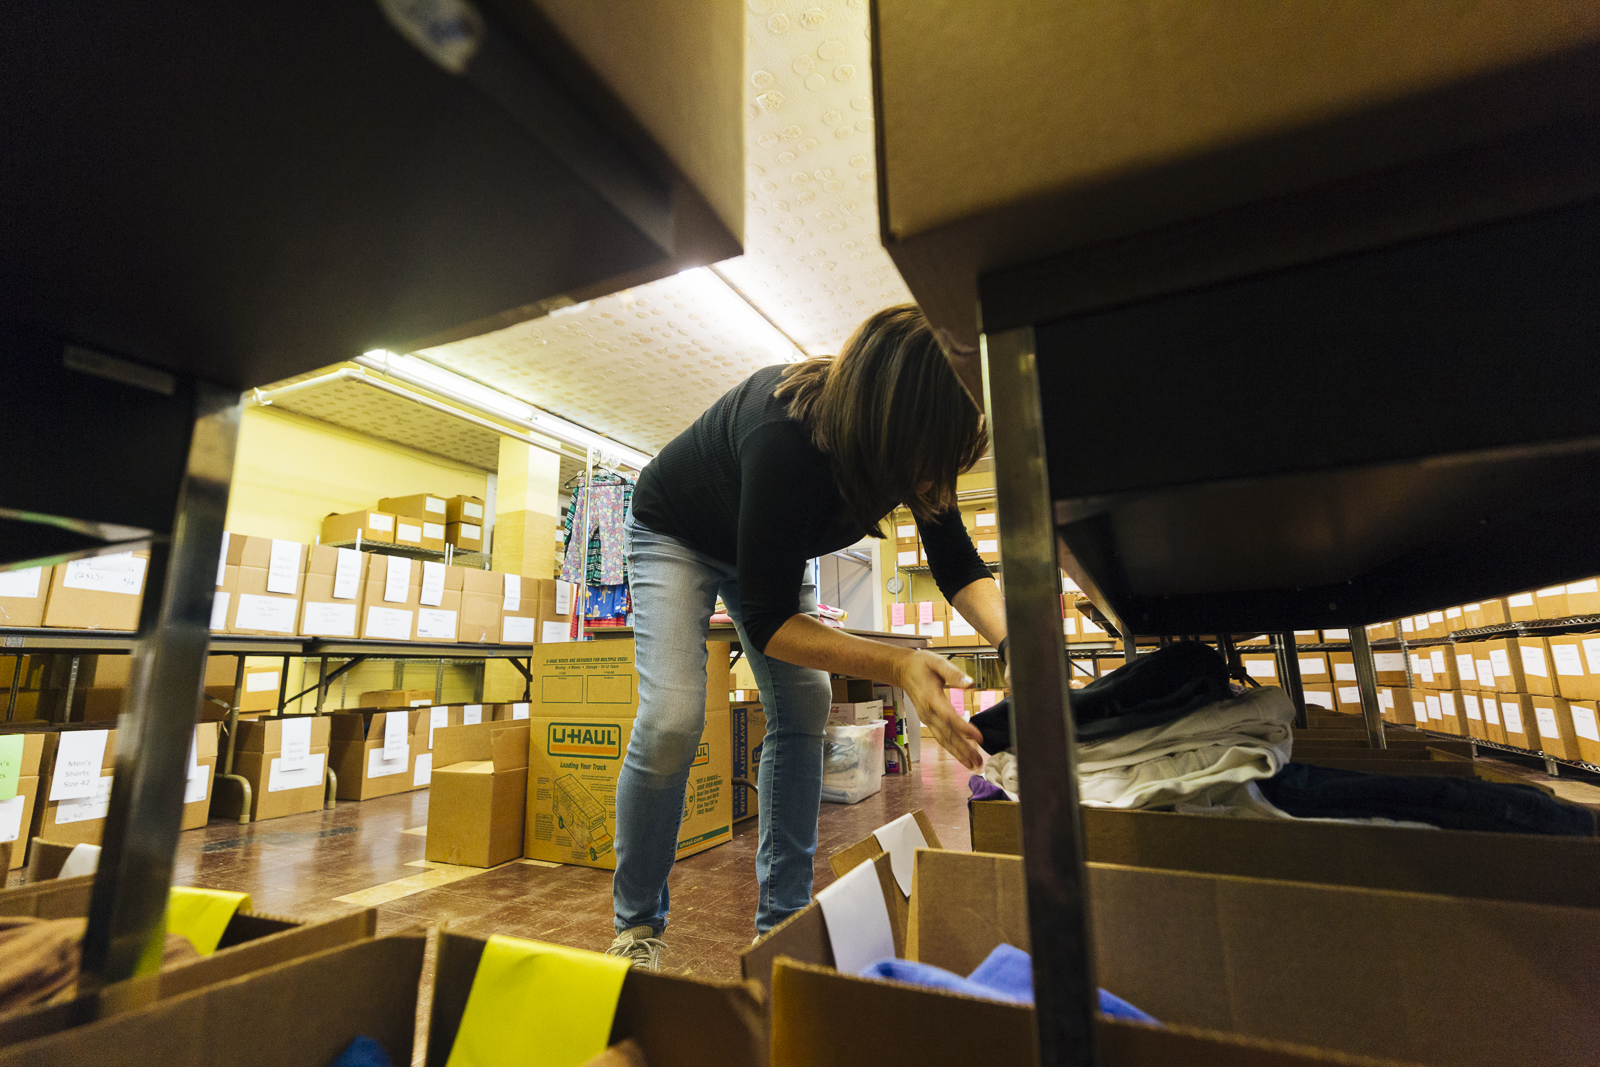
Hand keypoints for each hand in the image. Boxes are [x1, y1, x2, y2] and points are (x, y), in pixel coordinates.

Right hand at [894, 649, 984, 769]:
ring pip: (943, 739)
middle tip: (978, 761)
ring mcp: (927, 718)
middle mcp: (928, 712)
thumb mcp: (937, 662)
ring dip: (959, 753)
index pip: (949, 717)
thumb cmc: (921, 664)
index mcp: (931, 698)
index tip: (978, 737)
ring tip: (973, 764)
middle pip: (947, 734)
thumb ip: (953, 673)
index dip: (963, 728)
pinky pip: (940, 737)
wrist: (902, 670)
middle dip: (963, 749)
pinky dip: (952, 748)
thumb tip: (970, 683)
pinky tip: (962, 756)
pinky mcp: (928, 721)